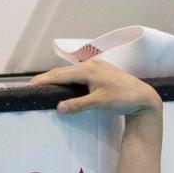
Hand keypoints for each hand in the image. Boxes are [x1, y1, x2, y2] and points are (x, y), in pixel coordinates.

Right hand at [28, 60, 161, 115]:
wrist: (143, 97)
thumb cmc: (123, 98)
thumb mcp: (100, 103)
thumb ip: (78, 105)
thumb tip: (58, 107)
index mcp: (87, 70)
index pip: (59, 75)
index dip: (43, 80)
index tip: (29, 87)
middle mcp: (90, 65)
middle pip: (62, 71)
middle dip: (46, 78)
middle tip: (32, 87)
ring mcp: (96, 67)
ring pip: (70, 72)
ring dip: (57, 78)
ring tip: (44, 86)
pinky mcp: (100, 72)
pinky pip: (78, 74)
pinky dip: (67, 79)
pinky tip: (64, 85)